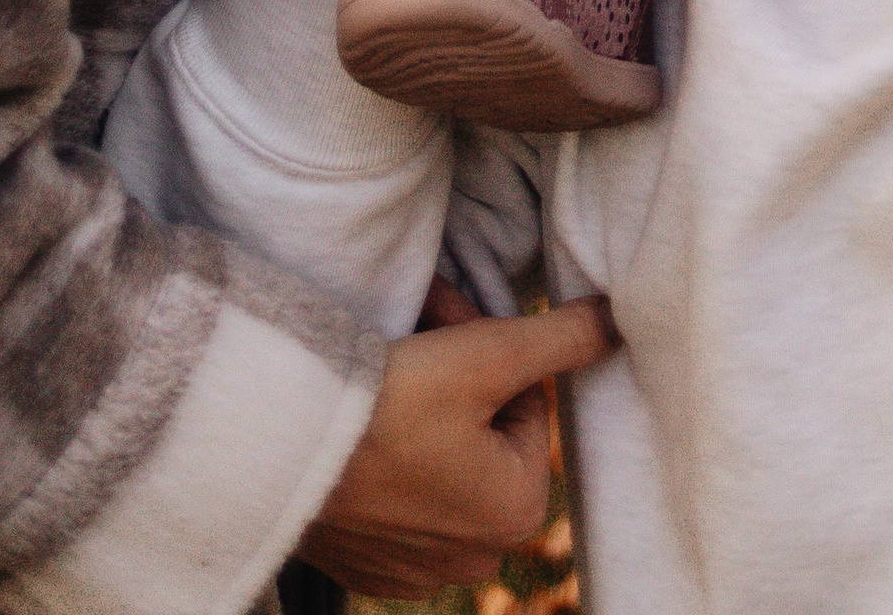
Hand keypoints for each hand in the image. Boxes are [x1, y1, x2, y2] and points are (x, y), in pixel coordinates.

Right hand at [296, 287, 612, 596]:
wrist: (274, 451)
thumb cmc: (389, 402)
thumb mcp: (486, 356)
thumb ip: (560, 339)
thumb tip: (617, 323)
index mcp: (516, 513)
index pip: (525, 400)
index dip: (490, 348)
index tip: (448, 322)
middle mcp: (473, 559)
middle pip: (484, 429)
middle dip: (458, 370)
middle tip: (418, 327)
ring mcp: (415, 569)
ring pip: (441, 457)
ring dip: (423, 403)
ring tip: (385, 363)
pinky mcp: (365, 565)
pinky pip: (395, 494)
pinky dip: (385, 453)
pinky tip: (359, 420)